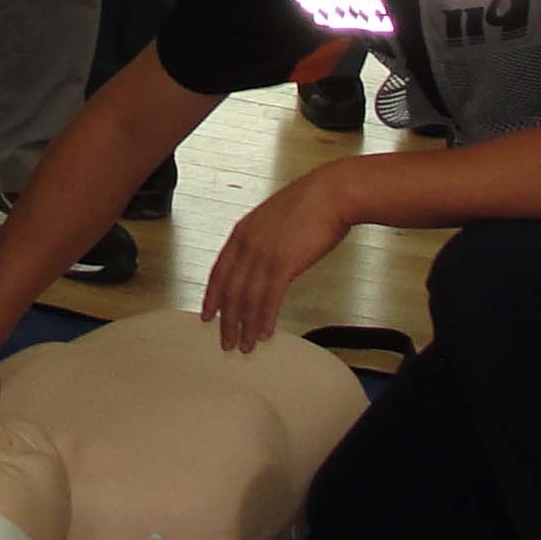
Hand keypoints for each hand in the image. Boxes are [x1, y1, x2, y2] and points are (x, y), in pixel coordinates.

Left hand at [201, 165, 350, 353]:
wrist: (332, 194)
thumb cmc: (311, 203)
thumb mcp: (274, 218)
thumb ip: (262, 238)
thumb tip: (261, 259)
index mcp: (243, 231)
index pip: (219, 271)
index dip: (212, 296)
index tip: (207, 314)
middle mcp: (248, 244)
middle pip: (229, 291)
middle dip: (226, 320)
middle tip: (225, 341)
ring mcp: (264, 255)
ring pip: (246, 299)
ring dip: (244, 326)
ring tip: (245, 345)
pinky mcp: (283, 264)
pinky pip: (269, 299)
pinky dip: (264, 319)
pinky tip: (264, 333)